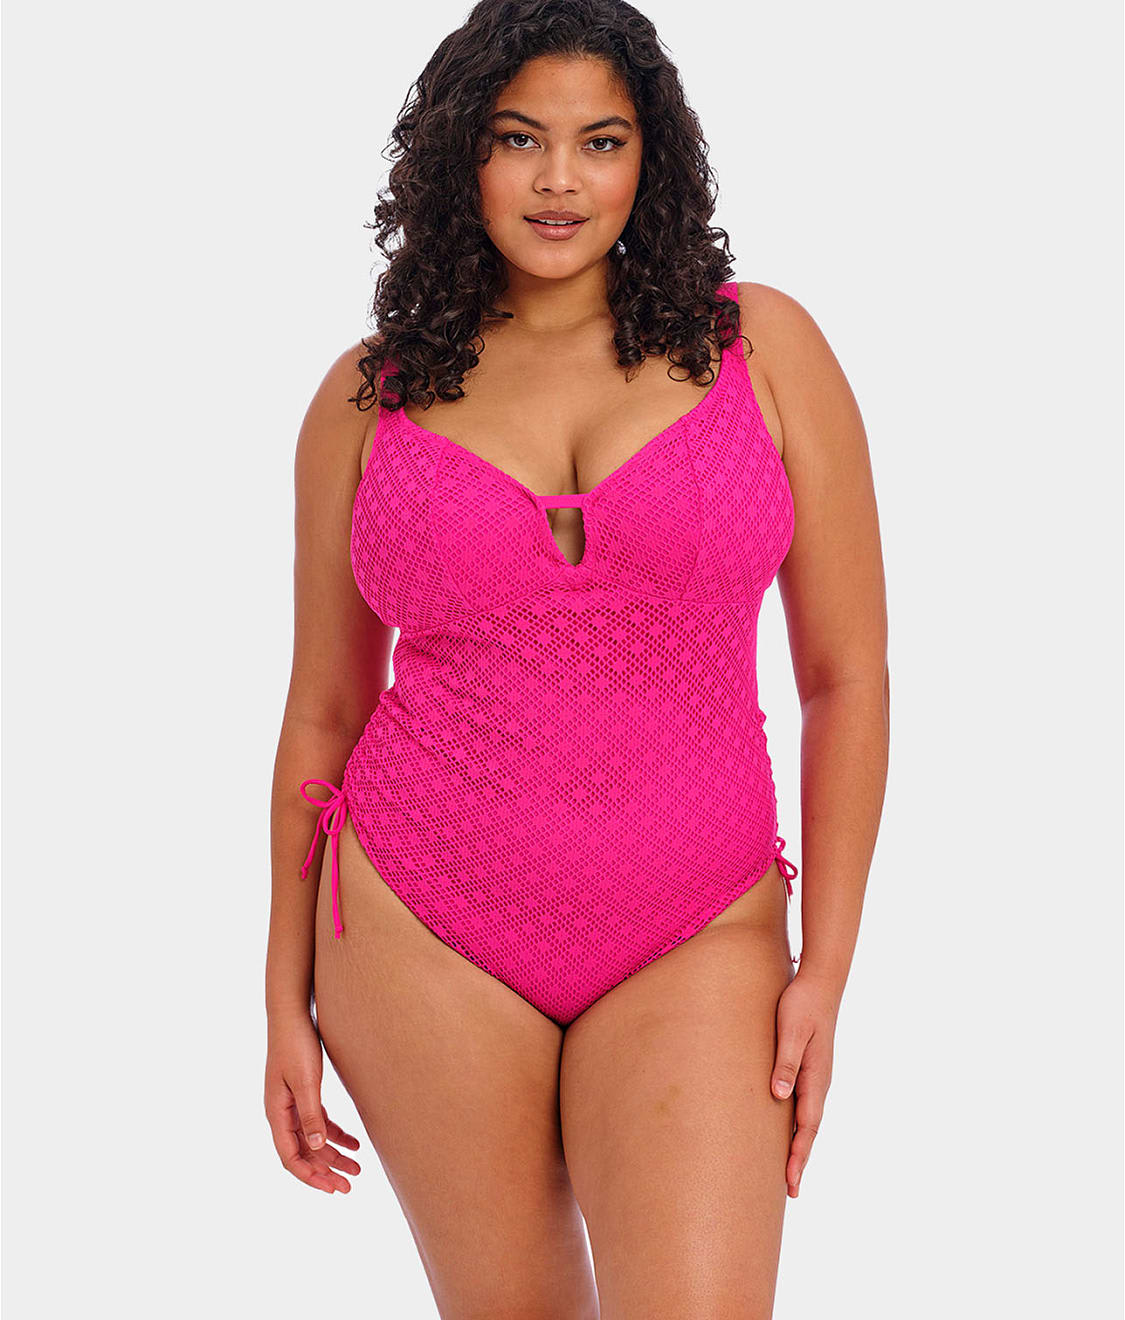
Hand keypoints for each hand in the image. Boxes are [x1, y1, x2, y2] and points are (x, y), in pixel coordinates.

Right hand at [265, 1010, 361, 1193]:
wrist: (292, 1013)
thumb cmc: (296, 1044)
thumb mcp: (306, 1081)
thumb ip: (310, 1114)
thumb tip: (317, 1147)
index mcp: (276, 1113)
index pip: (290, 1157)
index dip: (310, 1177)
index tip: (333, 1189)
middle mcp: (281, 1113)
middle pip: (303, 1153)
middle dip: (325, 1171)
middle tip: (350, 1185)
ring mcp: (291, 1103)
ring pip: (312, 1139)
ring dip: (333, 1155)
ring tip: (357, 1168)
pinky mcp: (304, 1092)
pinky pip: (318, 1122)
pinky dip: (335, 1134)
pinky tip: (354, 1142)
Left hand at [770, 967, 839, 1197]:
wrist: (820, 983)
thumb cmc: (801, 1005)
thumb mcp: (790, 1031)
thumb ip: (786, 1063)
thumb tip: (779, 1096)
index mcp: (815, 1078)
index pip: (806, 1126)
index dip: (798, 1154)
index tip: (790, 1180)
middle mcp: (819, 1082)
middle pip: (809, 1130)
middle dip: (800, 1160)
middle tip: (791, 1191)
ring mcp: (816, 1077)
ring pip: (808, 1120)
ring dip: (800, 1145)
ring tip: (790, 1171)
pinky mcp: (810, 1068)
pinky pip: (805, 1105)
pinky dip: (799, 1126)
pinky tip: (789, 1131)